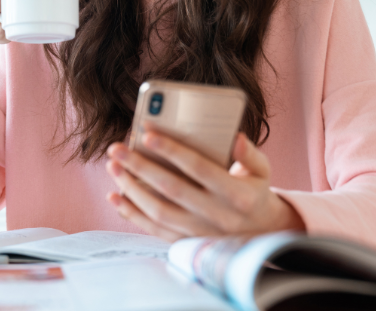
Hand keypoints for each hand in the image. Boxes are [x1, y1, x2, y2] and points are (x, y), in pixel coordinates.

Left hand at [105, 130, 304, 241]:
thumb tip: (236, 138)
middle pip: (171, 189)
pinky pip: (155, 230)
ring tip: (113, 166)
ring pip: (159, 211)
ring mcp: (200, 232)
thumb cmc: (255, 192)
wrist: (261, 235)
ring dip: (131, 188)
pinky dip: (132, 214)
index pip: (199, 168)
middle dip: (140, 167)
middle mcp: (217, 216)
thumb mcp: (262, 171)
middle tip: (117, 148)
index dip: (172, 151)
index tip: (147, 134)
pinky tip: (115, 196)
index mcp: (236, 195)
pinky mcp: (187, 242)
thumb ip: (250, 153)